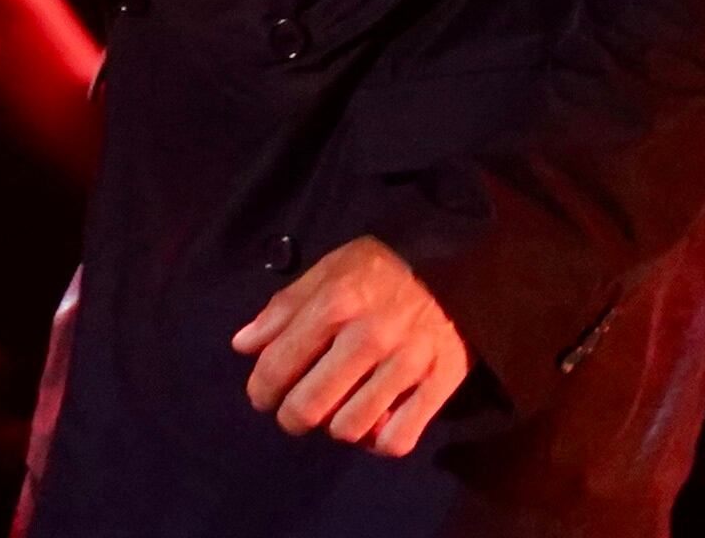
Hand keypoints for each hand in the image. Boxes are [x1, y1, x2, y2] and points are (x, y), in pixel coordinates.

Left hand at [233, 236, 472, 456]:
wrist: (460, 261)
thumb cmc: (386, 266)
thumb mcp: (331, 268)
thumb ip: (285, 306)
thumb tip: (243, 345)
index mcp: (336, 303)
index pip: (278, 365)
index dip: (261, 389)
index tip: (263, 395)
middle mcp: (369, 336)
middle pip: (309, 407)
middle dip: (293, 417)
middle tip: (297, 412)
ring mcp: (407, 362)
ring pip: (351, 428)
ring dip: (338, 428)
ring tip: (339, 413)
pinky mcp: (441, 382)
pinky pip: (399, 439)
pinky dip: (381, 442)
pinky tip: (376, 425)